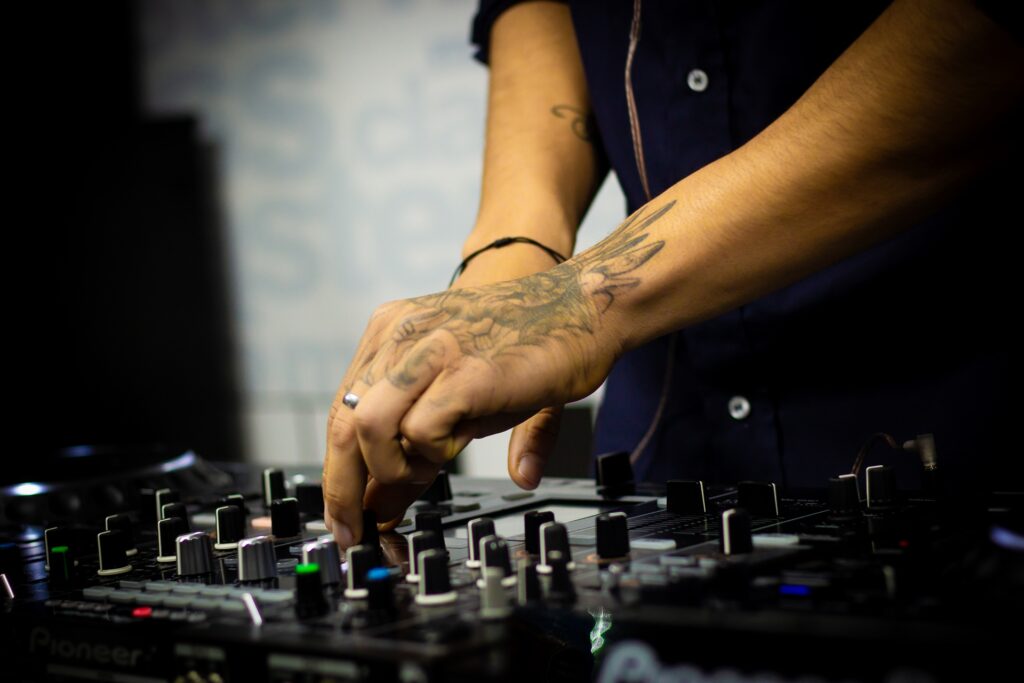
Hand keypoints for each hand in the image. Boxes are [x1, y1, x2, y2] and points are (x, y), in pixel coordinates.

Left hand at [322, 271, 610, 548]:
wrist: (585, 305)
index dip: (339, 471)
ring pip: (369, 426)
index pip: (341, 410)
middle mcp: (401, 334)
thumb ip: (417, 448)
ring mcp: (431, 348)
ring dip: (392, 469)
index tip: (345, 515)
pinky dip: (433, 454)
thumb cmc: (529, 348)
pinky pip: (420, 430)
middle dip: (344, 490)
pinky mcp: (465, 372)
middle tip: (357, 531)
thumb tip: (383, 507)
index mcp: (392, 332)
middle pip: (342, 422)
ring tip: (428, 471)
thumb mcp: (461, 397)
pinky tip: (459, 447)